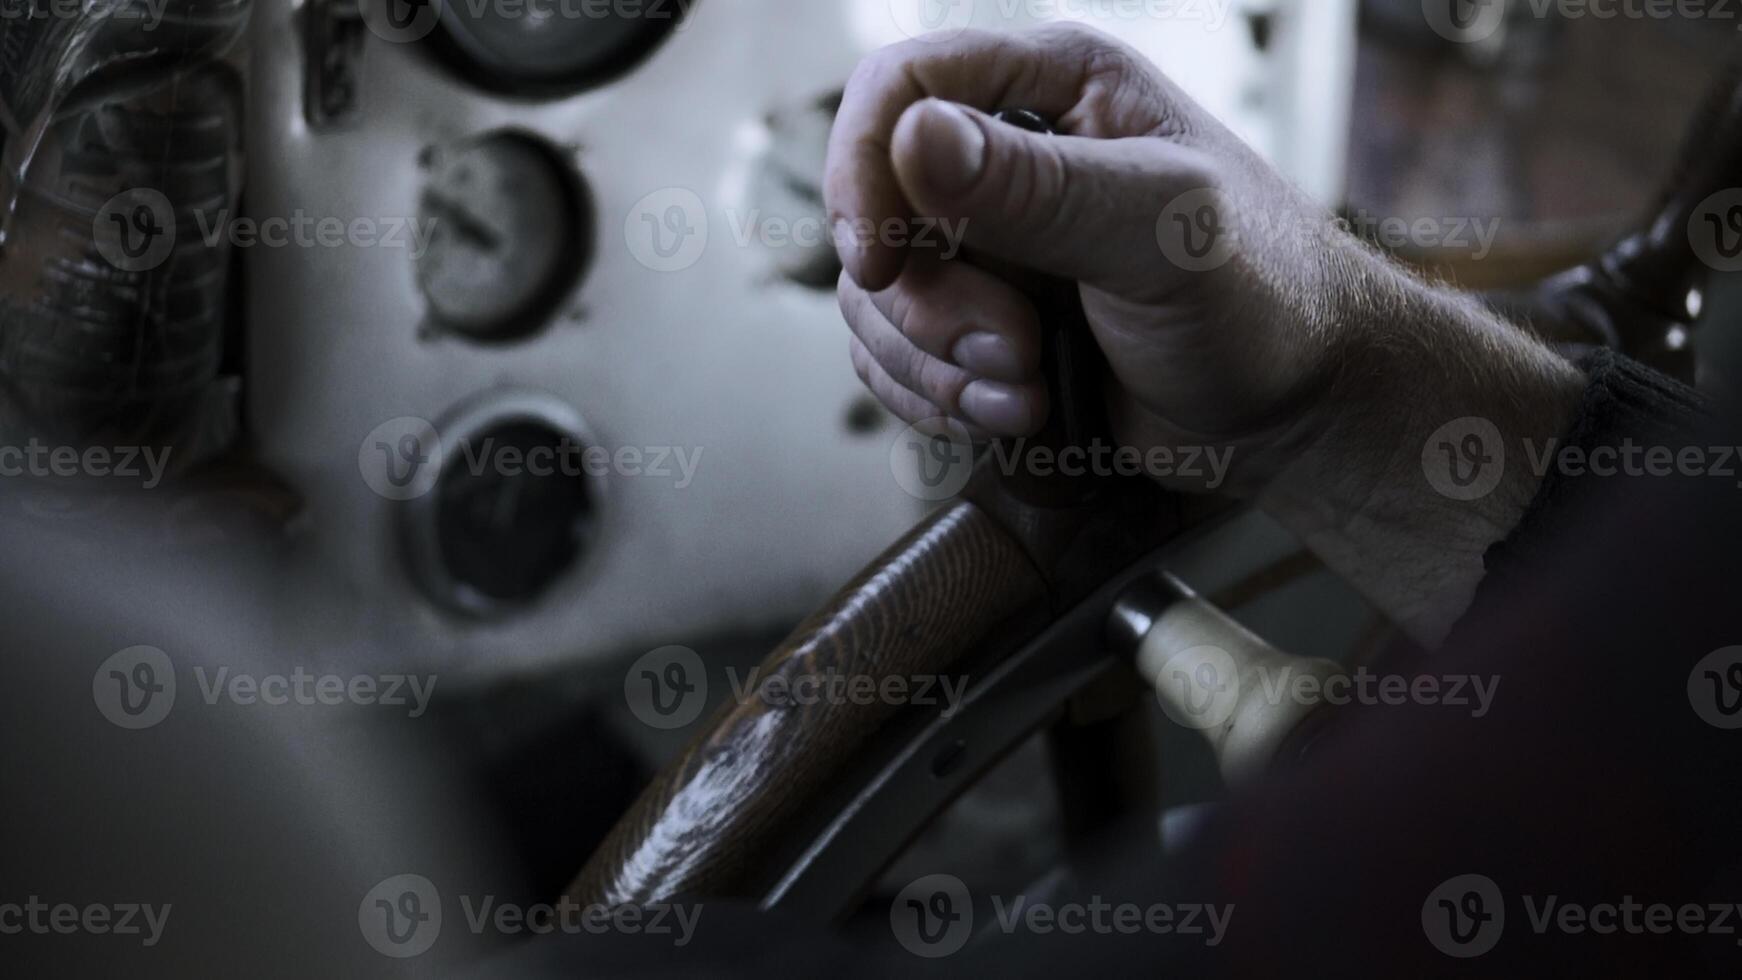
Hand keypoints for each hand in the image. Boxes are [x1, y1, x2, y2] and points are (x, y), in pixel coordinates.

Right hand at [827, 23, 1358, 494]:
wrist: (1295, 411)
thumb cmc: (1267, 298)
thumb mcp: (1163, 230)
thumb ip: (1041, 186)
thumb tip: (916, 137)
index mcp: (1057, 88)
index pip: (901, 88)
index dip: (864, 169)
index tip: (878, 260)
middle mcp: (1010, 157)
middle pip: (879, 213)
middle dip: (931, 307)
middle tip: (1017, 351)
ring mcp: (992, 247)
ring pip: (879, 299)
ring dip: (940, 367)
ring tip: (1030, 394)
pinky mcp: (982, 324)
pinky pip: (896, 357)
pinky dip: (938, 398)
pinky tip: (1016, 412)